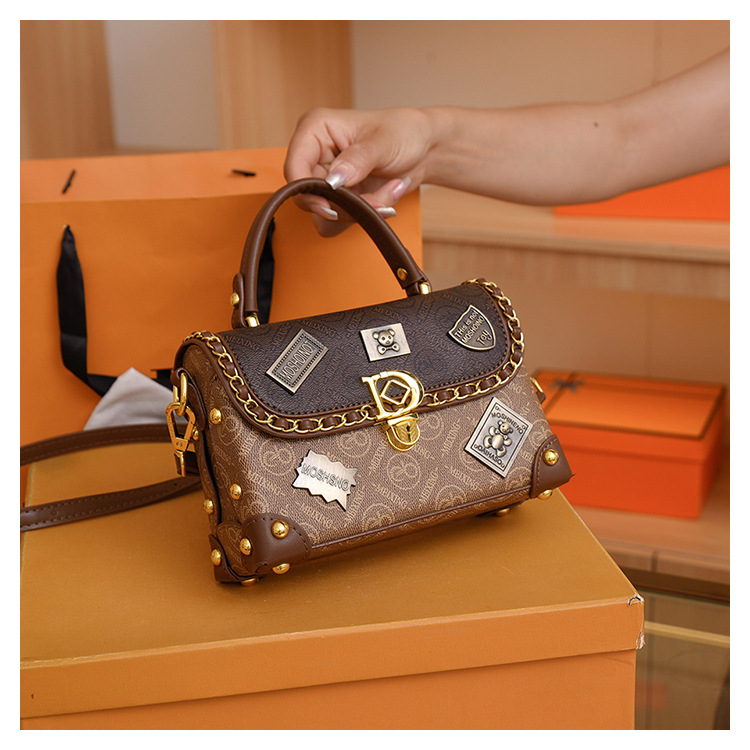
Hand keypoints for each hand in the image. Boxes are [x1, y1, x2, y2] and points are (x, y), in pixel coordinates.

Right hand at [283, 107, 432, 235]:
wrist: (424, 149)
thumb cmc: (404, 131)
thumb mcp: (383, 141)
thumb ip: (357, 160)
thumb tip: (333, 180)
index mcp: (315, 130)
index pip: (294, 168)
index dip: (307, 192)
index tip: (332, 207)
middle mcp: (315, 155)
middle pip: (310, 198)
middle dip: (348, 205)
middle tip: (378, 199)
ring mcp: (326, 178)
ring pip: (328, 214)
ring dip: (362, 210)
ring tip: (388, 192)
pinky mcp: (339, 197)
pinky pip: (344, 219)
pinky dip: (368, 214)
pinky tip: (384, 196)